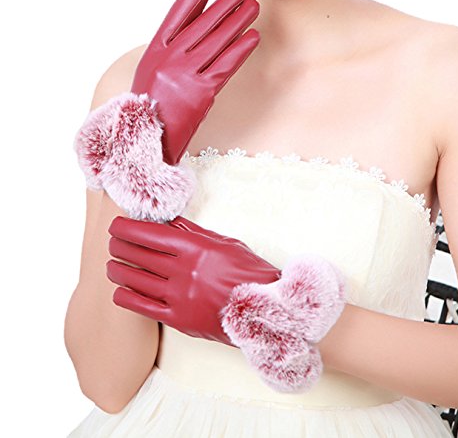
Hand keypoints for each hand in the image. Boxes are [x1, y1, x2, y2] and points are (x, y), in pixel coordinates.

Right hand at [73, 0, 259, 221]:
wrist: (144, 143)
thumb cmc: (148, 112)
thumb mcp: (150, 78)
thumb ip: (167, 56)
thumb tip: (188, 37)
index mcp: (154, 53)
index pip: (176, 15)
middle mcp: (169, 60)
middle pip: (202, 25)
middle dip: (224, 4)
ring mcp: (185, 75)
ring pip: (216, 42)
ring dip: (237, 22)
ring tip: (253, 6)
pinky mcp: (201, 94)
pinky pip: (225, 67)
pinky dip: (240, 51)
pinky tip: (253, 37)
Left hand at [106, 215, 279, 346]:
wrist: (263, 308)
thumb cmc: (248, 272)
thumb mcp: (225, 243)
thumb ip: (194, 233)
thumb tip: (170, 222)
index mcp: (195, 248)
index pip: (151, 234)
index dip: (128, 228)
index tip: (116, 225)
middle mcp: (183, 271)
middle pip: (139, 255)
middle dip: (119, 246)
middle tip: (110, 242)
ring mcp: (180, 296)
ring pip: (137, 280)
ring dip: (118, 270)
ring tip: (111, 265)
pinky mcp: (179, 319)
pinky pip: (144, 308)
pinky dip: (127, 298)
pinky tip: (118, 291)